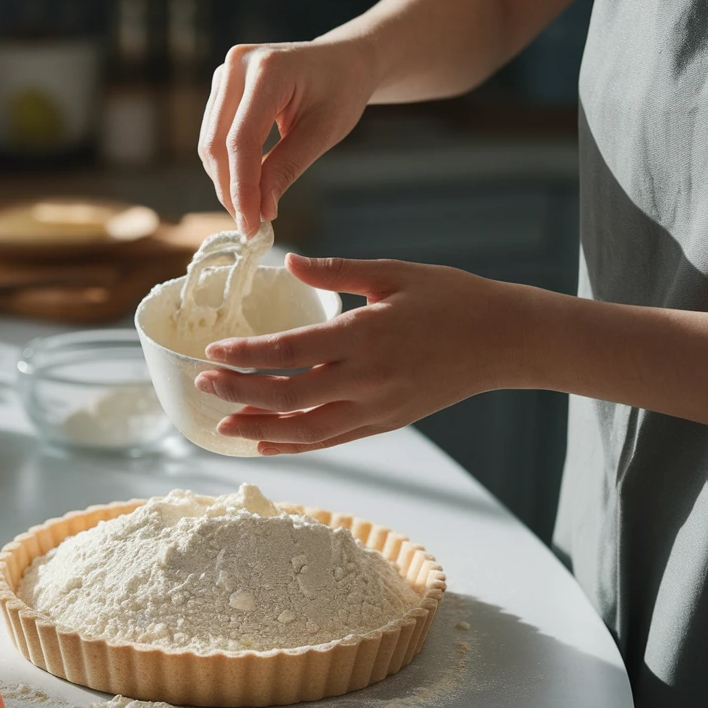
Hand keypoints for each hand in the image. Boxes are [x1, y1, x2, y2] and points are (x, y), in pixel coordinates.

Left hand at [193, 254, 529, 454]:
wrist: (505, 340)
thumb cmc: (451, 298)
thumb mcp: (394, 272)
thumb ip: (337, 271)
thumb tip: (290, 262)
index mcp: (365, 336)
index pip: (289, 352)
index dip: (245, 356)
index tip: (212, 352)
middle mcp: (367, 379)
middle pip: (288, 396)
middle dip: (238, 394)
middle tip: (202, 386)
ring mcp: (377, 408)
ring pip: (306, 430)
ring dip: (260, 430)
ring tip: (223, 427)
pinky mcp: (386, 423)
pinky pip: (332, 440)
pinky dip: (296, 445)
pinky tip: (267, 443)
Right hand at [198, 38, 377, 237]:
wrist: (343, 62)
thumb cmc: (341, 91)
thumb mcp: (321, 133)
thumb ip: (286, 169)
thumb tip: (261, 211)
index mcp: (267, 69)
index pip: (241, 140)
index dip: (242, 189)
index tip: (251, 226)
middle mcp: (238, 65)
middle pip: (216, 143)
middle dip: (230, 191)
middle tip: (249, 226)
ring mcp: (226, 74)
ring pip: (210, 143)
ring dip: (226, 182)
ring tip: (250, 210)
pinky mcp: (222, 88)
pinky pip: (215, 136)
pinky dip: (228, 167)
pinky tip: (245, 187)